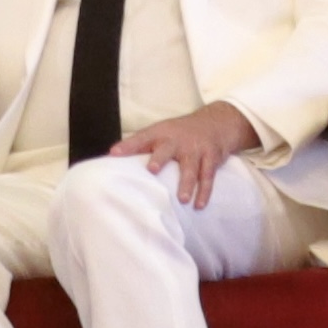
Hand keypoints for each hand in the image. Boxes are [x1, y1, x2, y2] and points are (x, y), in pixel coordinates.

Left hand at [113, 98, 264, 206]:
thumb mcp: (159, 132)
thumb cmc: (179, 133)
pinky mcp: (211, 157)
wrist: (216, 122)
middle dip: (160, 158)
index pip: (141, 138)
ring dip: (187, 183)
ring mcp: (195, 149)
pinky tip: (199, 205)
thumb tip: (111, 155)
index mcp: (161, 133)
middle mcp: (177, 140)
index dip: (128, 146)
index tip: (114, 153)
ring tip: (182, 200)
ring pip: (191, 167)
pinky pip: (207, 176)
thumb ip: (137, 144)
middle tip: (152, 170)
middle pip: (167, 149)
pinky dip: (204, 191)